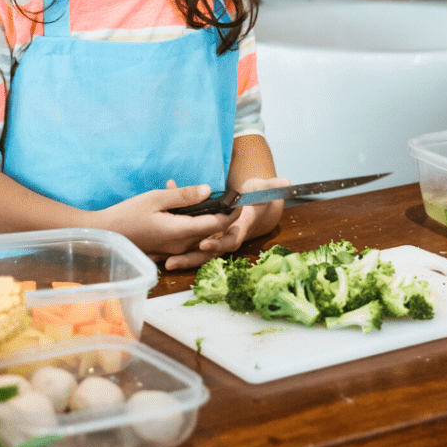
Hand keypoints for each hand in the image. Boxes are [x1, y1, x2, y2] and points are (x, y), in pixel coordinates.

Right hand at [98, 182, 237, 260]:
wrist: (105, 234)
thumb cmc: (128, 214)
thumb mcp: (156, 198)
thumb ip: (184, 196)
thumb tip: (209, 190)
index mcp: (181, 232)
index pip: (216, 224)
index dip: (231, 212)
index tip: (240, 200)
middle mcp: (181, 246)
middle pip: (210, 232)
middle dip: (220, 216)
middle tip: (228, 199)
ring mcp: (173, 251)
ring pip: (199, 236)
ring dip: (204, 220)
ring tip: (202, 201)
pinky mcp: (166, 252)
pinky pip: (186, 239)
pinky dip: (190, 225)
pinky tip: (181, 210)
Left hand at [163, 176, 289, 270]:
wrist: (257, 210)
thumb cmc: (258, 199)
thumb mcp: (264, 191)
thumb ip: (272, 187)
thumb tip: (286, 183)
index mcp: (239, 228)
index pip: (229, 239)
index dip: (218, 243)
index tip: (204, 244)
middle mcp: (227, 237)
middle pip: (209, 253)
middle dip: (191, 258)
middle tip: (172, 262)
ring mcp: (216, 239)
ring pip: (199, 253)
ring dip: (183, 258)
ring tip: (164, 264)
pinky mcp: (207, 236)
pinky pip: (192, 242)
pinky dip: (178, 244)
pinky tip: (161, 247)